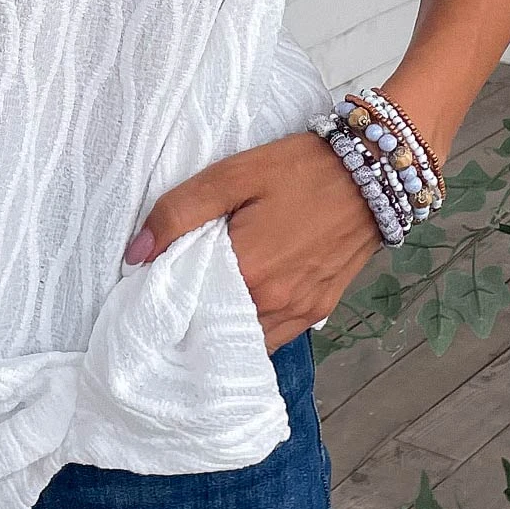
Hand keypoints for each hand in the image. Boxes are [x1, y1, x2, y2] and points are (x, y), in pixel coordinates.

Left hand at [124, 130, 382, 351]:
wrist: (374, 169)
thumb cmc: (300, 168)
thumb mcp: (234, 175)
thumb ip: (180, 212)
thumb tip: (135, 255)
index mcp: (249, 273)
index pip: (188, 310)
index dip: (165, 303)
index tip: (146, 292)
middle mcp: (276, 304)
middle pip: (217, 332)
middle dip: (192, 321)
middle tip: (171, 296)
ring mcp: (302, 311)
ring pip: (247, 340)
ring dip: (223, 328)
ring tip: (203, 300)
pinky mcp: (321, 309)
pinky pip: (276, 334)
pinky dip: (253, 327)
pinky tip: (238, 302)